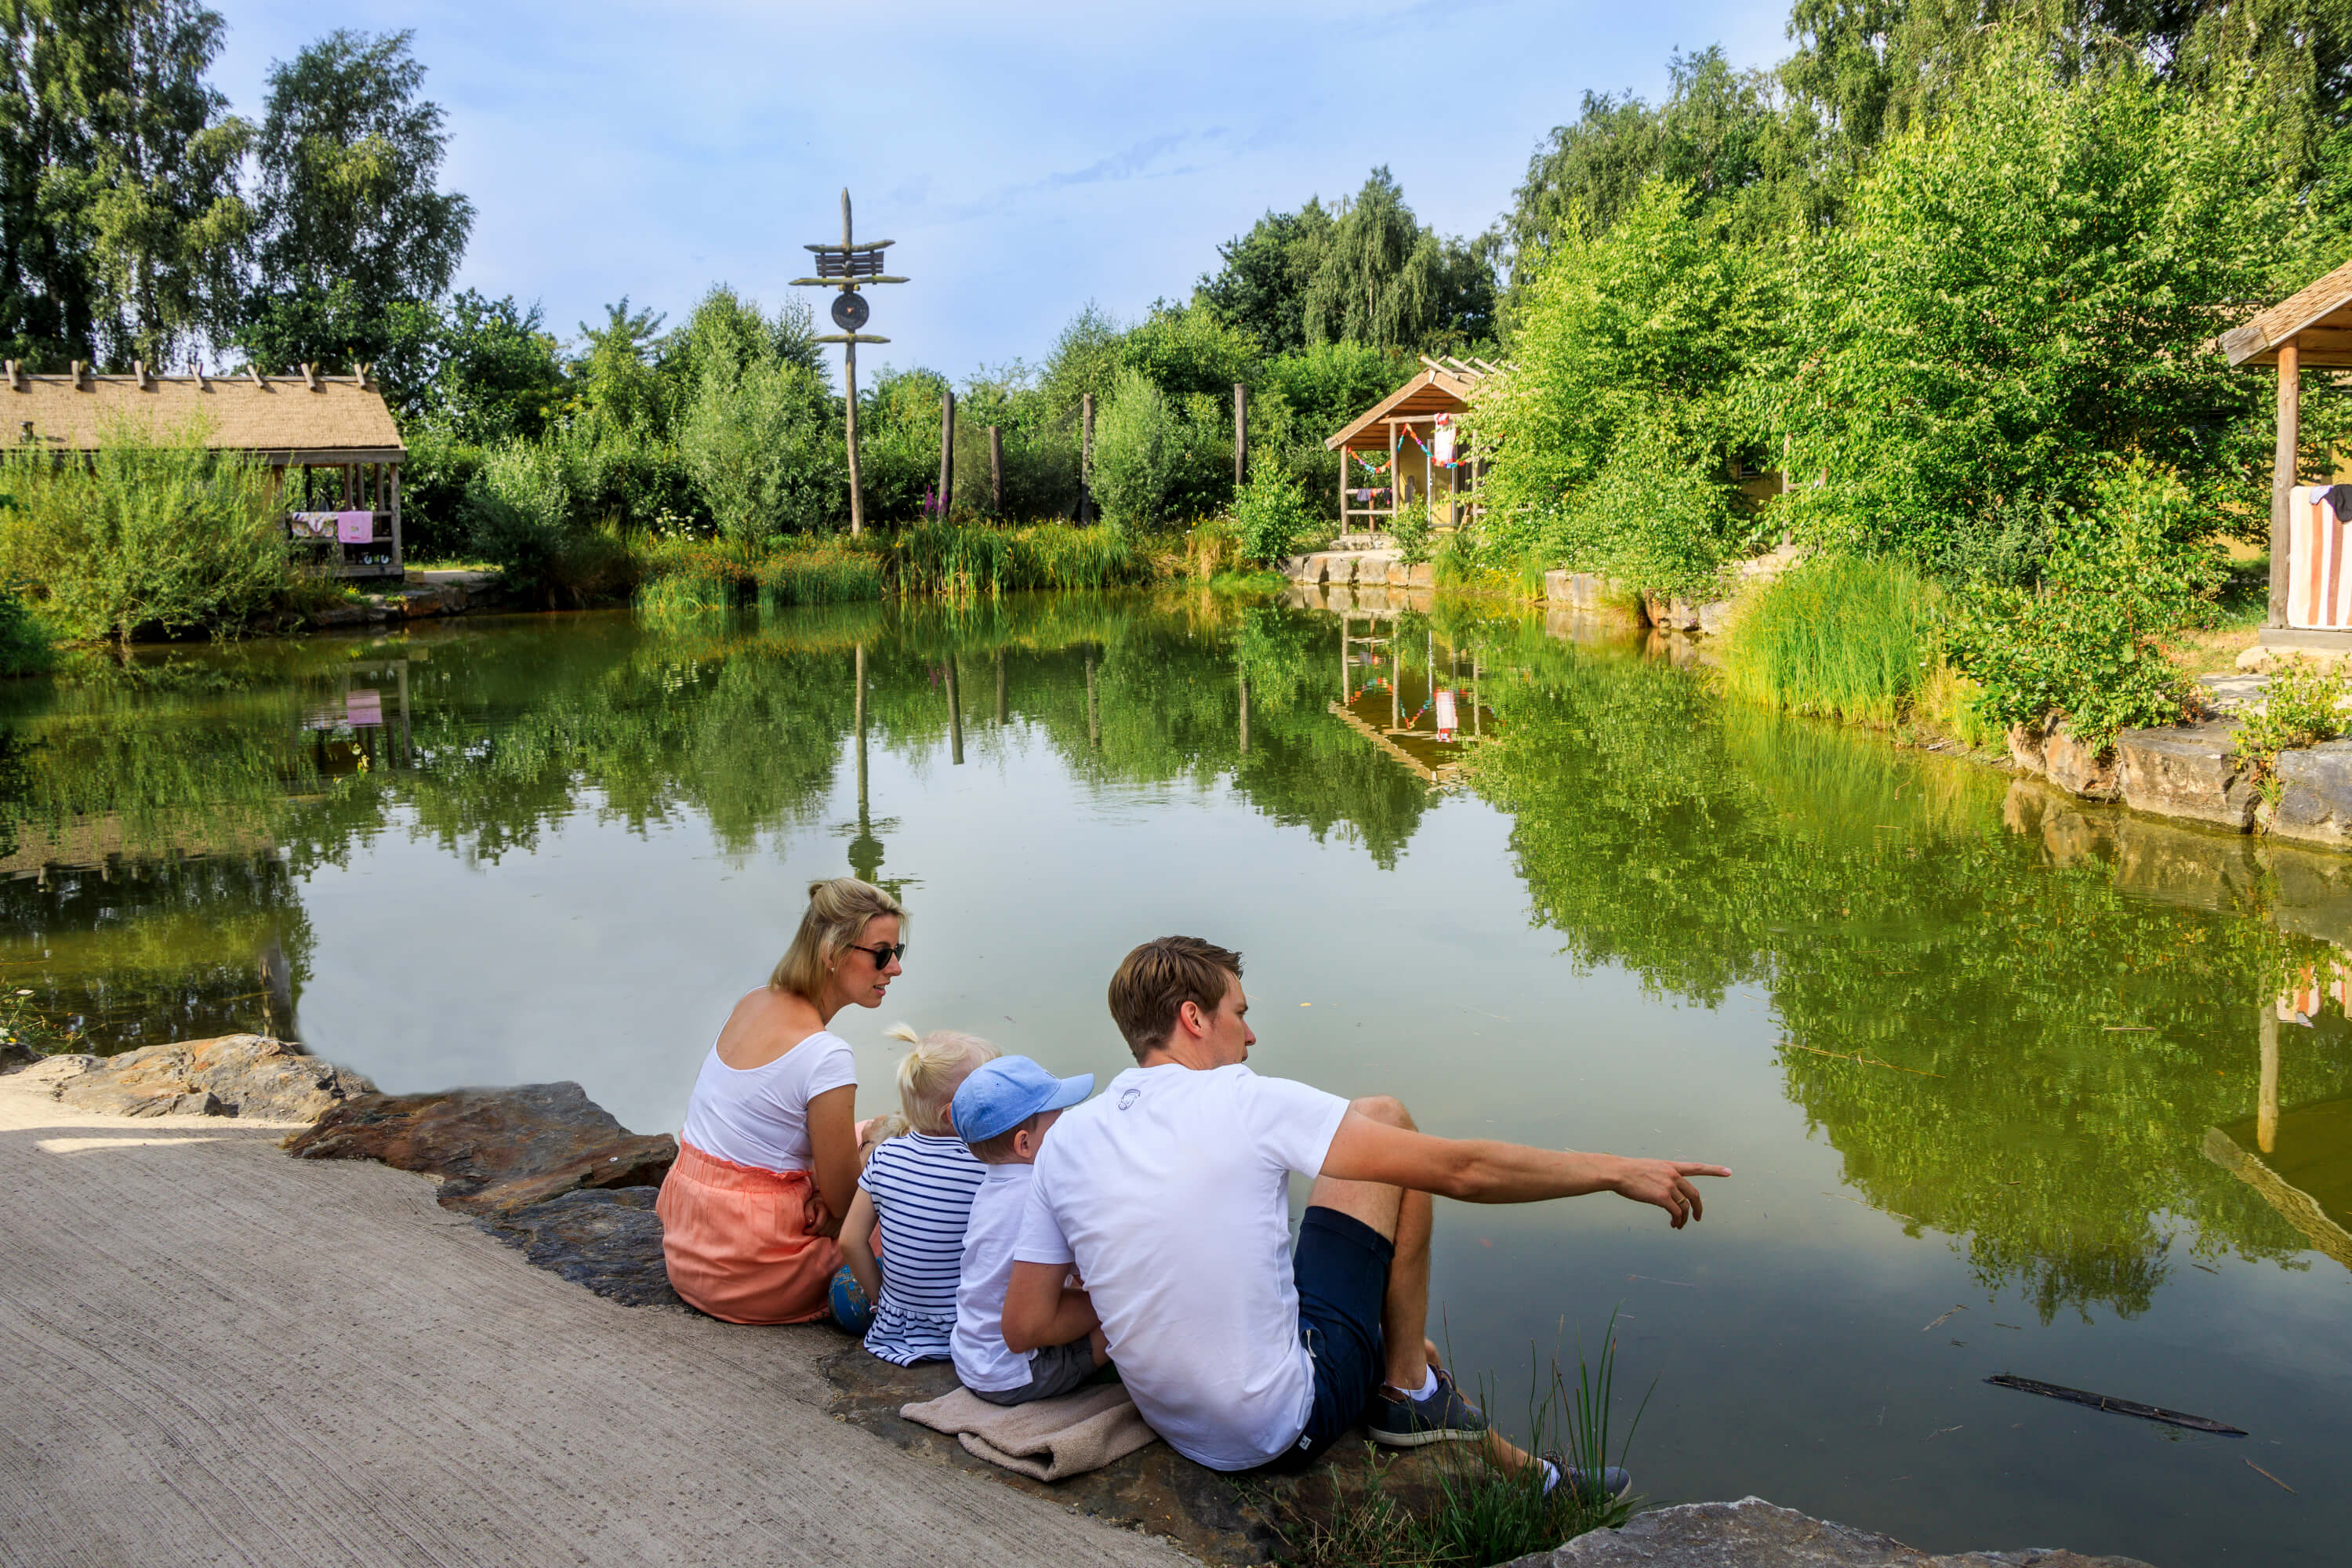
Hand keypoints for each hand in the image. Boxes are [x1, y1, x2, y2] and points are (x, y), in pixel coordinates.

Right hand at [1612, 1158, 1729, 1228]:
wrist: (1617, 1172)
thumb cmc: (1627, 1171)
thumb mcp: (1648, 1168)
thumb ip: (1660, 1176)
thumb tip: (1660, 1187)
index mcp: (1670, 1166)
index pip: (1696, 1167)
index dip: (1714, 1170)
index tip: (1728, 1171)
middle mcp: (1673, 1175)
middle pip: (1694, 1194)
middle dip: (1698, 1208)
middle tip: (1697, 1218)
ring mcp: (1669, 1186)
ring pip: (1685, 1206)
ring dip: (1684, 1219)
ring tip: (1678, 1225)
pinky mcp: (1662, 1197)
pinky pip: (1676, 1212)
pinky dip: (1677, 1221)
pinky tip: (1673, 1224)